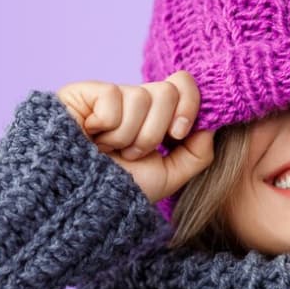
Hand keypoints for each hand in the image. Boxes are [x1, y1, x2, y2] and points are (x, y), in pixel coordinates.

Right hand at [56, 70, 214, 203]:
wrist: (79, 204)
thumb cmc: (120, 190)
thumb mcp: (169, 176)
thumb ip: (198, 152)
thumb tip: (210, 124)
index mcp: (155, 116)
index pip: (183, 85)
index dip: (188, 106)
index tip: (178, 134)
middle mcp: (134, 102)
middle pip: (167, 91)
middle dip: (154, 132)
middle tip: (132, 152)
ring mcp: (109, 96)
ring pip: (142, 97)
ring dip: (129, 136)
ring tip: (109, 150)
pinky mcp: (84, 92)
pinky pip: (114, 98)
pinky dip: (107, 127)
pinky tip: (91, 139)